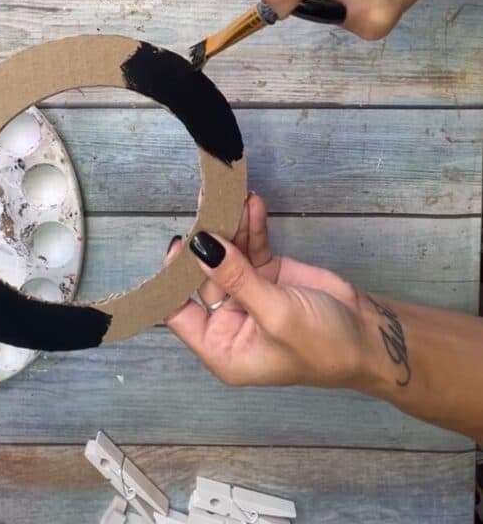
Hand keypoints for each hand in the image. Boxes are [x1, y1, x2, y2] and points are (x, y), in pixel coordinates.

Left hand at [165, 194, 370, 388]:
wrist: (369, 336)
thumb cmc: (322, 343)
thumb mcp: (276, 313)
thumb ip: (236, 278)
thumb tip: (199, 246)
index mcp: (221, 348)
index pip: (179, 313)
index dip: (173, 279)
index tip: (179, 242)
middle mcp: (229, 321)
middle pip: (203, 275)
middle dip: (206, 241)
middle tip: (207, 204)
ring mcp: (248, 294)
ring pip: (228, 255)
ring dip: (230, 225)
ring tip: (228, 194)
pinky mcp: (268, 275)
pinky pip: (251, 246)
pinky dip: (251, 225)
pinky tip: (252, 203)